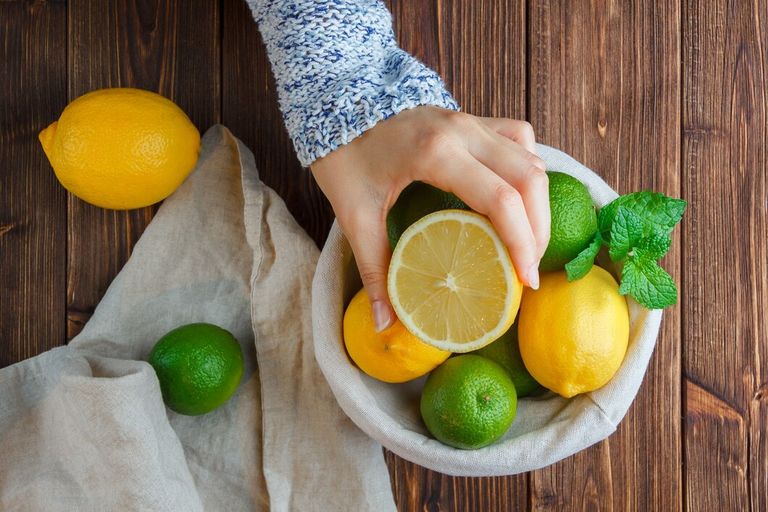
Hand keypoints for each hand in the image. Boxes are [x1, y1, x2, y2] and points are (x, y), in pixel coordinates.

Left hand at [311, 106, 549, 331]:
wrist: (334, 100)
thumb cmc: (341, 153)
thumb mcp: (354, 215)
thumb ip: (375, 270)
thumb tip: (383, 322)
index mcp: (435, 153)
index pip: (501, 200)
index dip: (522, 244)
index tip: (525, 281)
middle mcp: (463, 131)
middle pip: (529, 178)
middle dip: (539, 229)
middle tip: (528, 268)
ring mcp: (470, 120)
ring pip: (530, 157)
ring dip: (538, 201)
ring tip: (527, 241)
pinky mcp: (470, 118)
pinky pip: (518, 138)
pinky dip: (527, 169)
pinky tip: (517, 196)